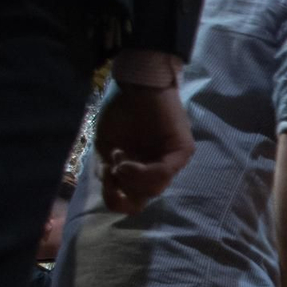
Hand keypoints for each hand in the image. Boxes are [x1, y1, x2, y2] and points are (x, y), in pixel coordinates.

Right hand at [94, 84, 195, 213]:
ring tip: (118, 157)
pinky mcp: (181, 152)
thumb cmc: (120, 112)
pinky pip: (163, 174)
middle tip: (112, 166)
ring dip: (129, 179)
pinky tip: (126, 162)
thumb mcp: (105, 146)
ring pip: (153, 190)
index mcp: (141, 170)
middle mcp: (158, 169)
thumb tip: (115, 192)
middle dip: (121, 187)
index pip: (132, 202)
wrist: (135, 85)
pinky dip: (142, 173)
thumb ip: (109, 172)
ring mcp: (171, 162)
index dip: (115, 198)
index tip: (106, 179)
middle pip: (142, 199)